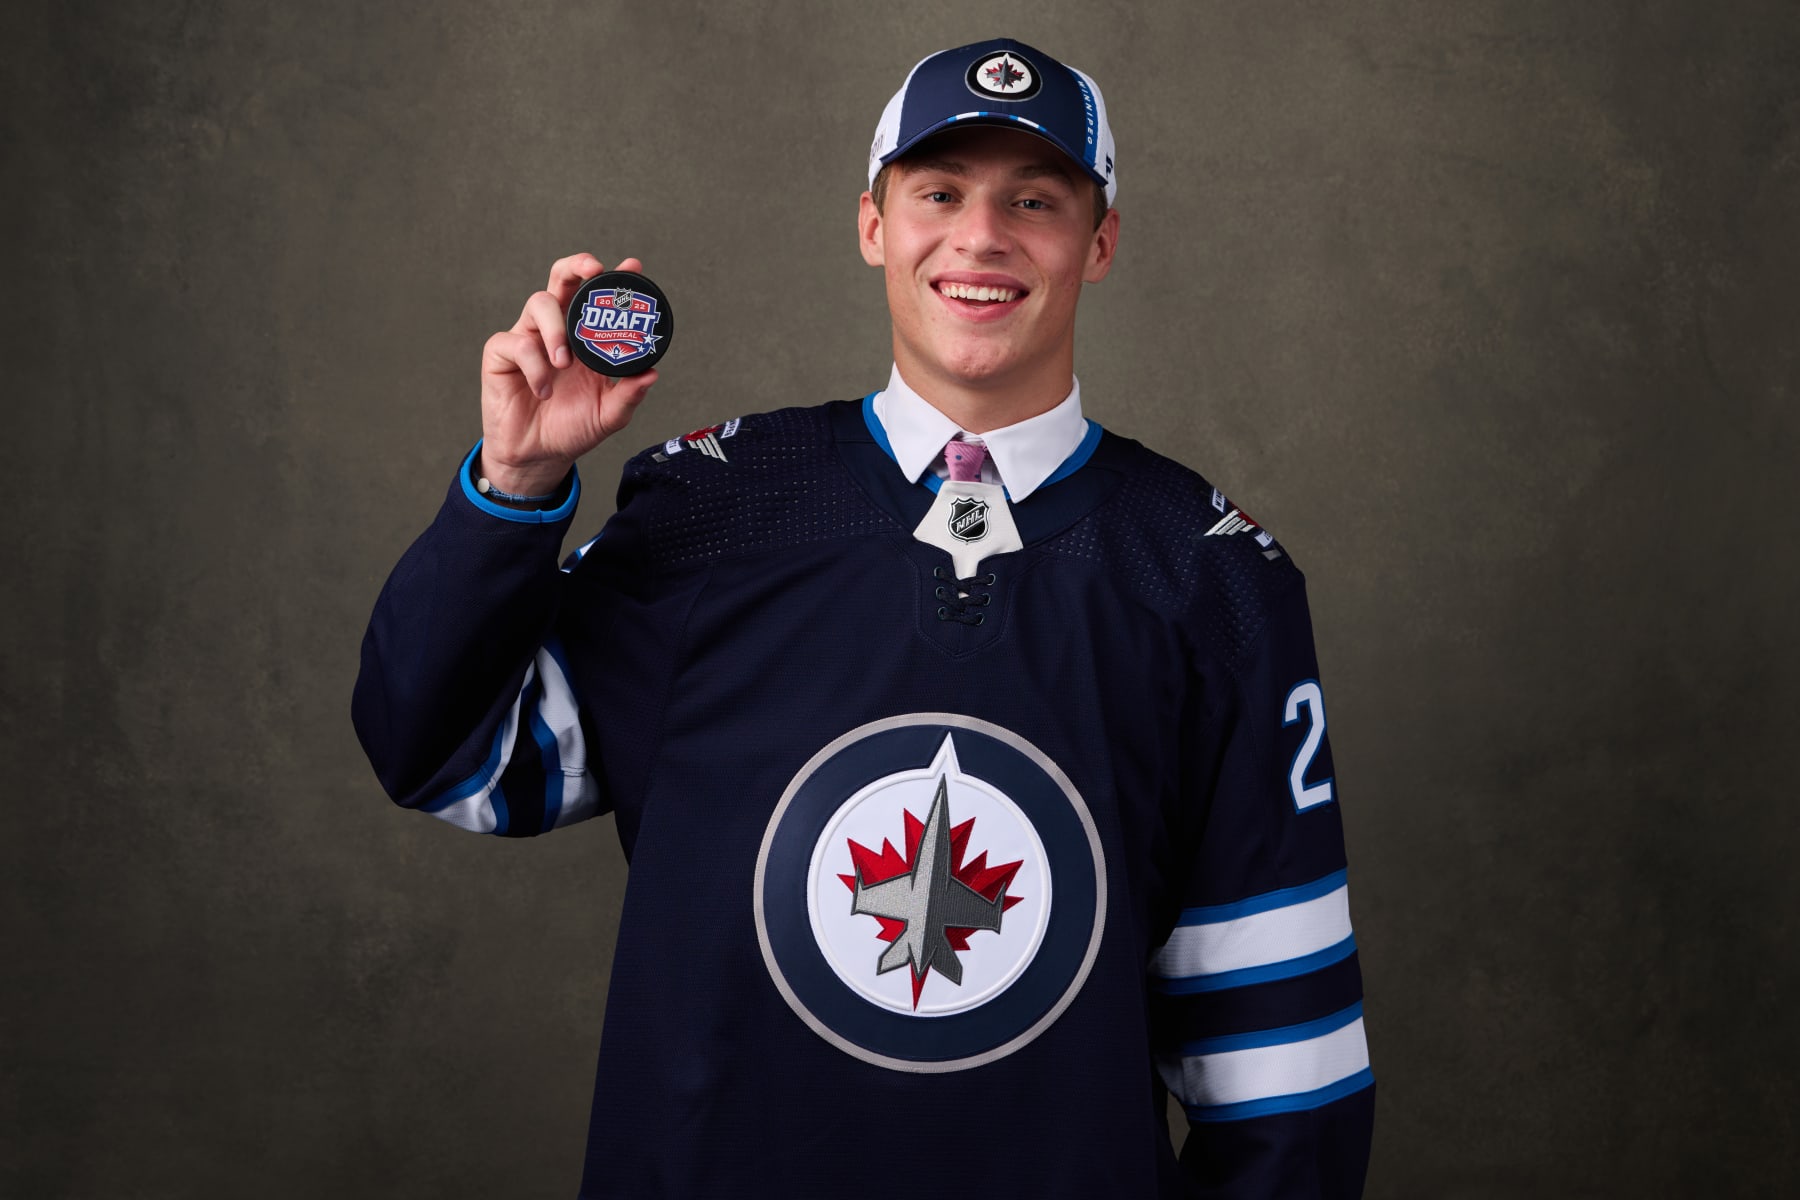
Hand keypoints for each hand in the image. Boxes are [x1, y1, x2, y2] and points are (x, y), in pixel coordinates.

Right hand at [478, 253, 659, 494]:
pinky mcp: (501, 354)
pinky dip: (534, 366)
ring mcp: (528, 337)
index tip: (632, 267)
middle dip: (577, 266)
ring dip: (555, 327)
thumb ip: (629, 395)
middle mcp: (557, 330)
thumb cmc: (571, 428)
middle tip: (593, 270)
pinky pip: (516, 343)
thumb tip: (652, 373)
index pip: (598, 299)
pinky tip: (544, 390)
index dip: (614, 279)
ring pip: (539, 302)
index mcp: (585, 339)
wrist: (538, 456)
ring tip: (564, 362)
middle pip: (562, 280)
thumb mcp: (609, 415)